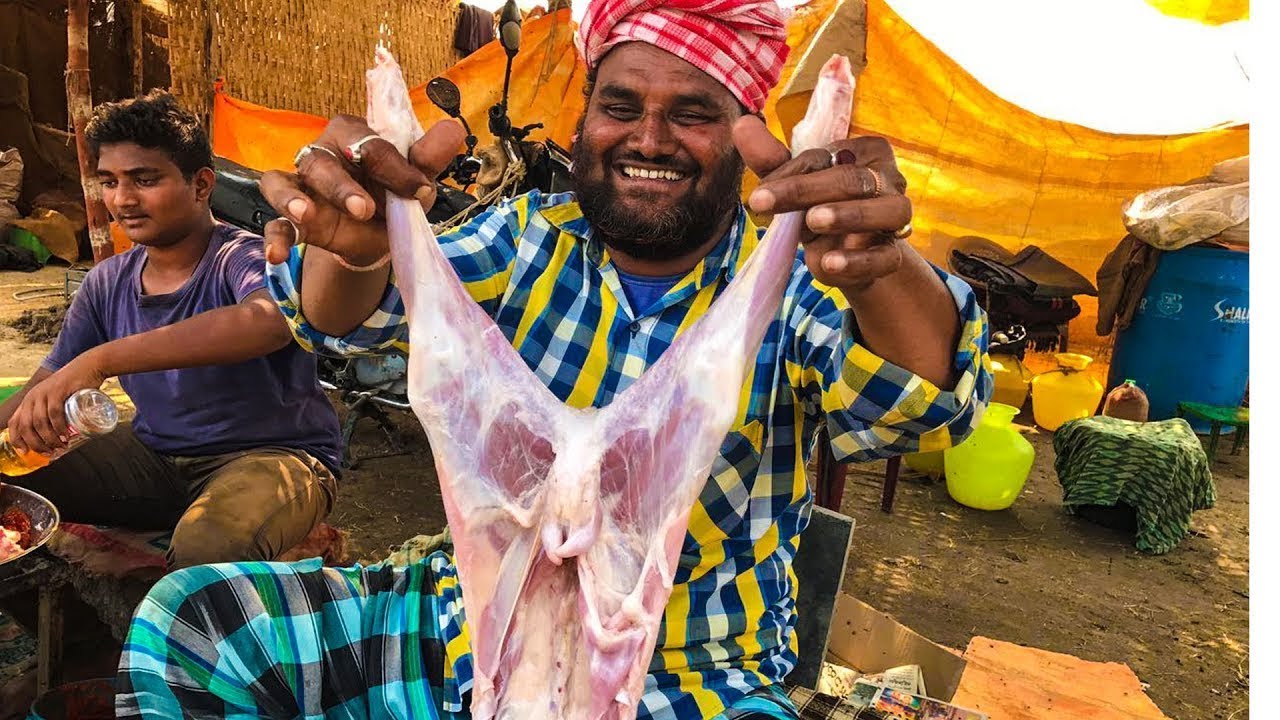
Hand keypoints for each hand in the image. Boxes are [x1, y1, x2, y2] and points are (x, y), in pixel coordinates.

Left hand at [7, 355, 107, 454]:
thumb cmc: (75, 387)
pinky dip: (58, 427)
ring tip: (60, 446)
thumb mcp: (58, 400)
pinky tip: (65, 435)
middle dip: (36, 444)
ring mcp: (44, 393)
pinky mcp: (57, 391)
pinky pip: (54, 413)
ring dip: (49, 438)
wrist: (89, 367)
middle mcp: (32, 397)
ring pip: (40, 422)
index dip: (17, 439)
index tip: (26, 452)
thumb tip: (57, 439)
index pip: (15, 422)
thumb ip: (53, 414)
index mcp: (29, 400)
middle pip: (27, 426)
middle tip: (50, 452)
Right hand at [260, 115, 466, 265]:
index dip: (394, 166)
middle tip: (364, 208)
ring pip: (283, 182)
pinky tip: (276, 255)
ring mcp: (301, 185)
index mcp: (353, 135)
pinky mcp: (291, 217)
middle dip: (342, 185)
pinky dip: (275, 237)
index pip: (368, 142)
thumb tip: (454, 131)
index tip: (419, 190)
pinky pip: (274, 223)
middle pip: (321, 160)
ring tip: (305, 215)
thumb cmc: (394, 193)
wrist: (379, 232)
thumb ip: (429, 158)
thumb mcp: (416, 179)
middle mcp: (321, 154)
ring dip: (293, 199)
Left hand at [732, 115, 912, 293]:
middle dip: (807, 190)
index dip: (791, 175)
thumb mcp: (795, 185)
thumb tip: (741, 124)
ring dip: (850, 215)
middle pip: (854, 179)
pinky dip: (858, 261)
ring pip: (889, 210)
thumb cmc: (822, 208)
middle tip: (765, 203)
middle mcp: (888, 179)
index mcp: (866, 151)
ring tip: (812, 222)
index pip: (827, 157)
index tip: (758, 196)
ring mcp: (895, 216)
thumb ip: (771, 159)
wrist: (849, 255)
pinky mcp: (892, 254)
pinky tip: (829, 263)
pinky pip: (885, 257)